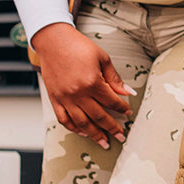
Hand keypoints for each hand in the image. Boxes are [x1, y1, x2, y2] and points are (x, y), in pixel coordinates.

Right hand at [32, 23, 134, 148]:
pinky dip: (74, 128)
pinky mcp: (54, 99)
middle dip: (112, 128)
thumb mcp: (102, 58)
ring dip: (94, 134)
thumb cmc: (79, 47)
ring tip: (104, 142)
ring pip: (82, 123)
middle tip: (121, 136)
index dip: (122, 108)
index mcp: (92, 82)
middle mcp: (78, 93)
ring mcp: (64, 98)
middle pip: (98, 116)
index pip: (111, 101)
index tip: (128, 112)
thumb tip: (128, 92)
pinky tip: (83, 132)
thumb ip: (114, 78)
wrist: (54, 42)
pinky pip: (64, 119)